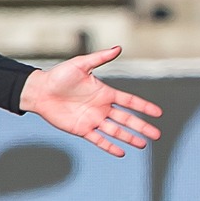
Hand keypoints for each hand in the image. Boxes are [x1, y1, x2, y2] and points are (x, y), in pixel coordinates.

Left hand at [18, 46, 163, 157]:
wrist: (40, 91)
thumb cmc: (59, 75)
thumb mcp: (81, 64)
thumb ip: (100, 58)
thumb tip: (118, 48)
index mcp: (105, 92)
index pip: (130, 101)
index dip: (144, 107)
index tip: (158, 113)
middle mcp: (102, 108)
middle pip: (127, 119)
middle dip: (142, 127)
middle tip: (157, 135)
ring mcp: (93, 120)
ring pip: (116, 131)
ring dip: (130, 138)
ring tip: (143, 145)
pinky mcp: (82, 130)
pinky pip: (99, 140)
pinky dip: (110, 146)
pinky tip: (121, 152)